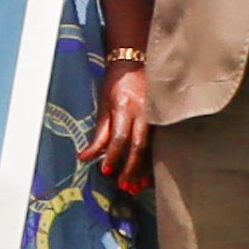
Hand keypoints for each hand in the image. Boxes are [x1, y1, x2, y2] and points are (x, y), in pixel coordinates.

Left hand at [86, 58, 149, 192]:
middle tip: (125, 186)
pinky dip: (154, 158)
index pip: (119, 137)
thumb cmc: (116, 83)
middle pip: (138, 145)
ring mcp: (156, 115)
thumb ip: (99, 133)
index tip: (106, 171)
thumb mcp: (104, 105)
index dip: (112, 156)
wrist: (136, 62)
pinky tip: (150, 173)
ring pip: (151, 146)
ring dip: (144, 167)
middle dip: (131, 167)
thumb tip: (85, 156)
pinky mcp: (162, 118)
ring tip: (139, 186)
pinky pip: (158, 142)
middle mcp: (143, 112)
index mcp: (125, 107)